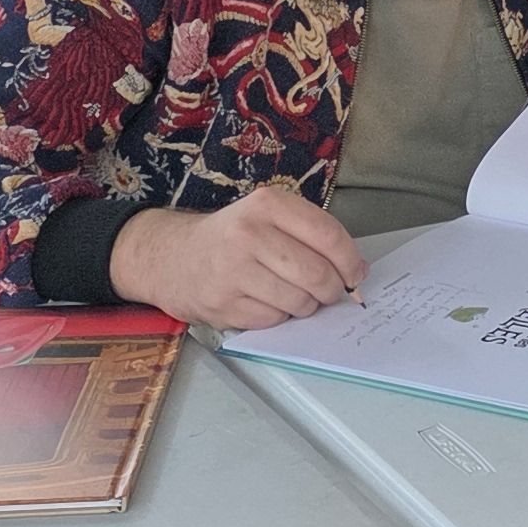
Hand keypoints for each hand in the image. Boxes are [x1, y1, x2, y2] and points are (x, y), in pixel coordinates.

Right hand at [106, 193, 365, 328]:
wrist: (171, 257)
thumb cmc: (233, 236)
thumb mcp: (267, 217)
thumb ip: (310, 235)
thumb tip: (356, 272)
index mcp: (266, 206)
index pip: (328, 236)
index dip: (350, 261)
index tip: (356, 274)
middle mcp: (248, 235)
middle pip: (316, 274)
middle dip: (331, 290)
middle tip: (329, 292)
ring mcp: (232, 272)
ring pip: (298, 302)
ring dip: (306, 306)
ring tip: (294, 295)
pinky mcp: (222, 305)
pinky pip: (273, 320)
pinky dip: (280, 317)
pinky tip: (266, 302)